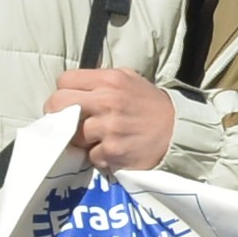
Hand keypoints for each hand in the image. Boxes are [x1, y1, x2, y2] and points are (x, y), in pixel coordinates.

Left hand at [46, 66, 178, 171]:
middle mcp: (107, 101)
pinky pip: (91, 156)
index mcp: (110, 80)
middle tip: (69, 122)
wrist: (180, 133)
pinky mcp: (112, 151)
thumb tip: (73, 89)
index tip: (72, 102)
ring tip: (99, 139)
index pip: (65, 80)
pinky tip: (114, 150)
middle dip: (58, 114)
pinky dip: (100, 156)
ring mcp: (109, 128)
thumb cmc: (152, 106)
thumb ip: (102, 81)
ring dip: (82, 140)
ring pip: (72, 134)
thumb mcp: (131, 81)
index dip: (65, 92)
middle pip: (57, 103)